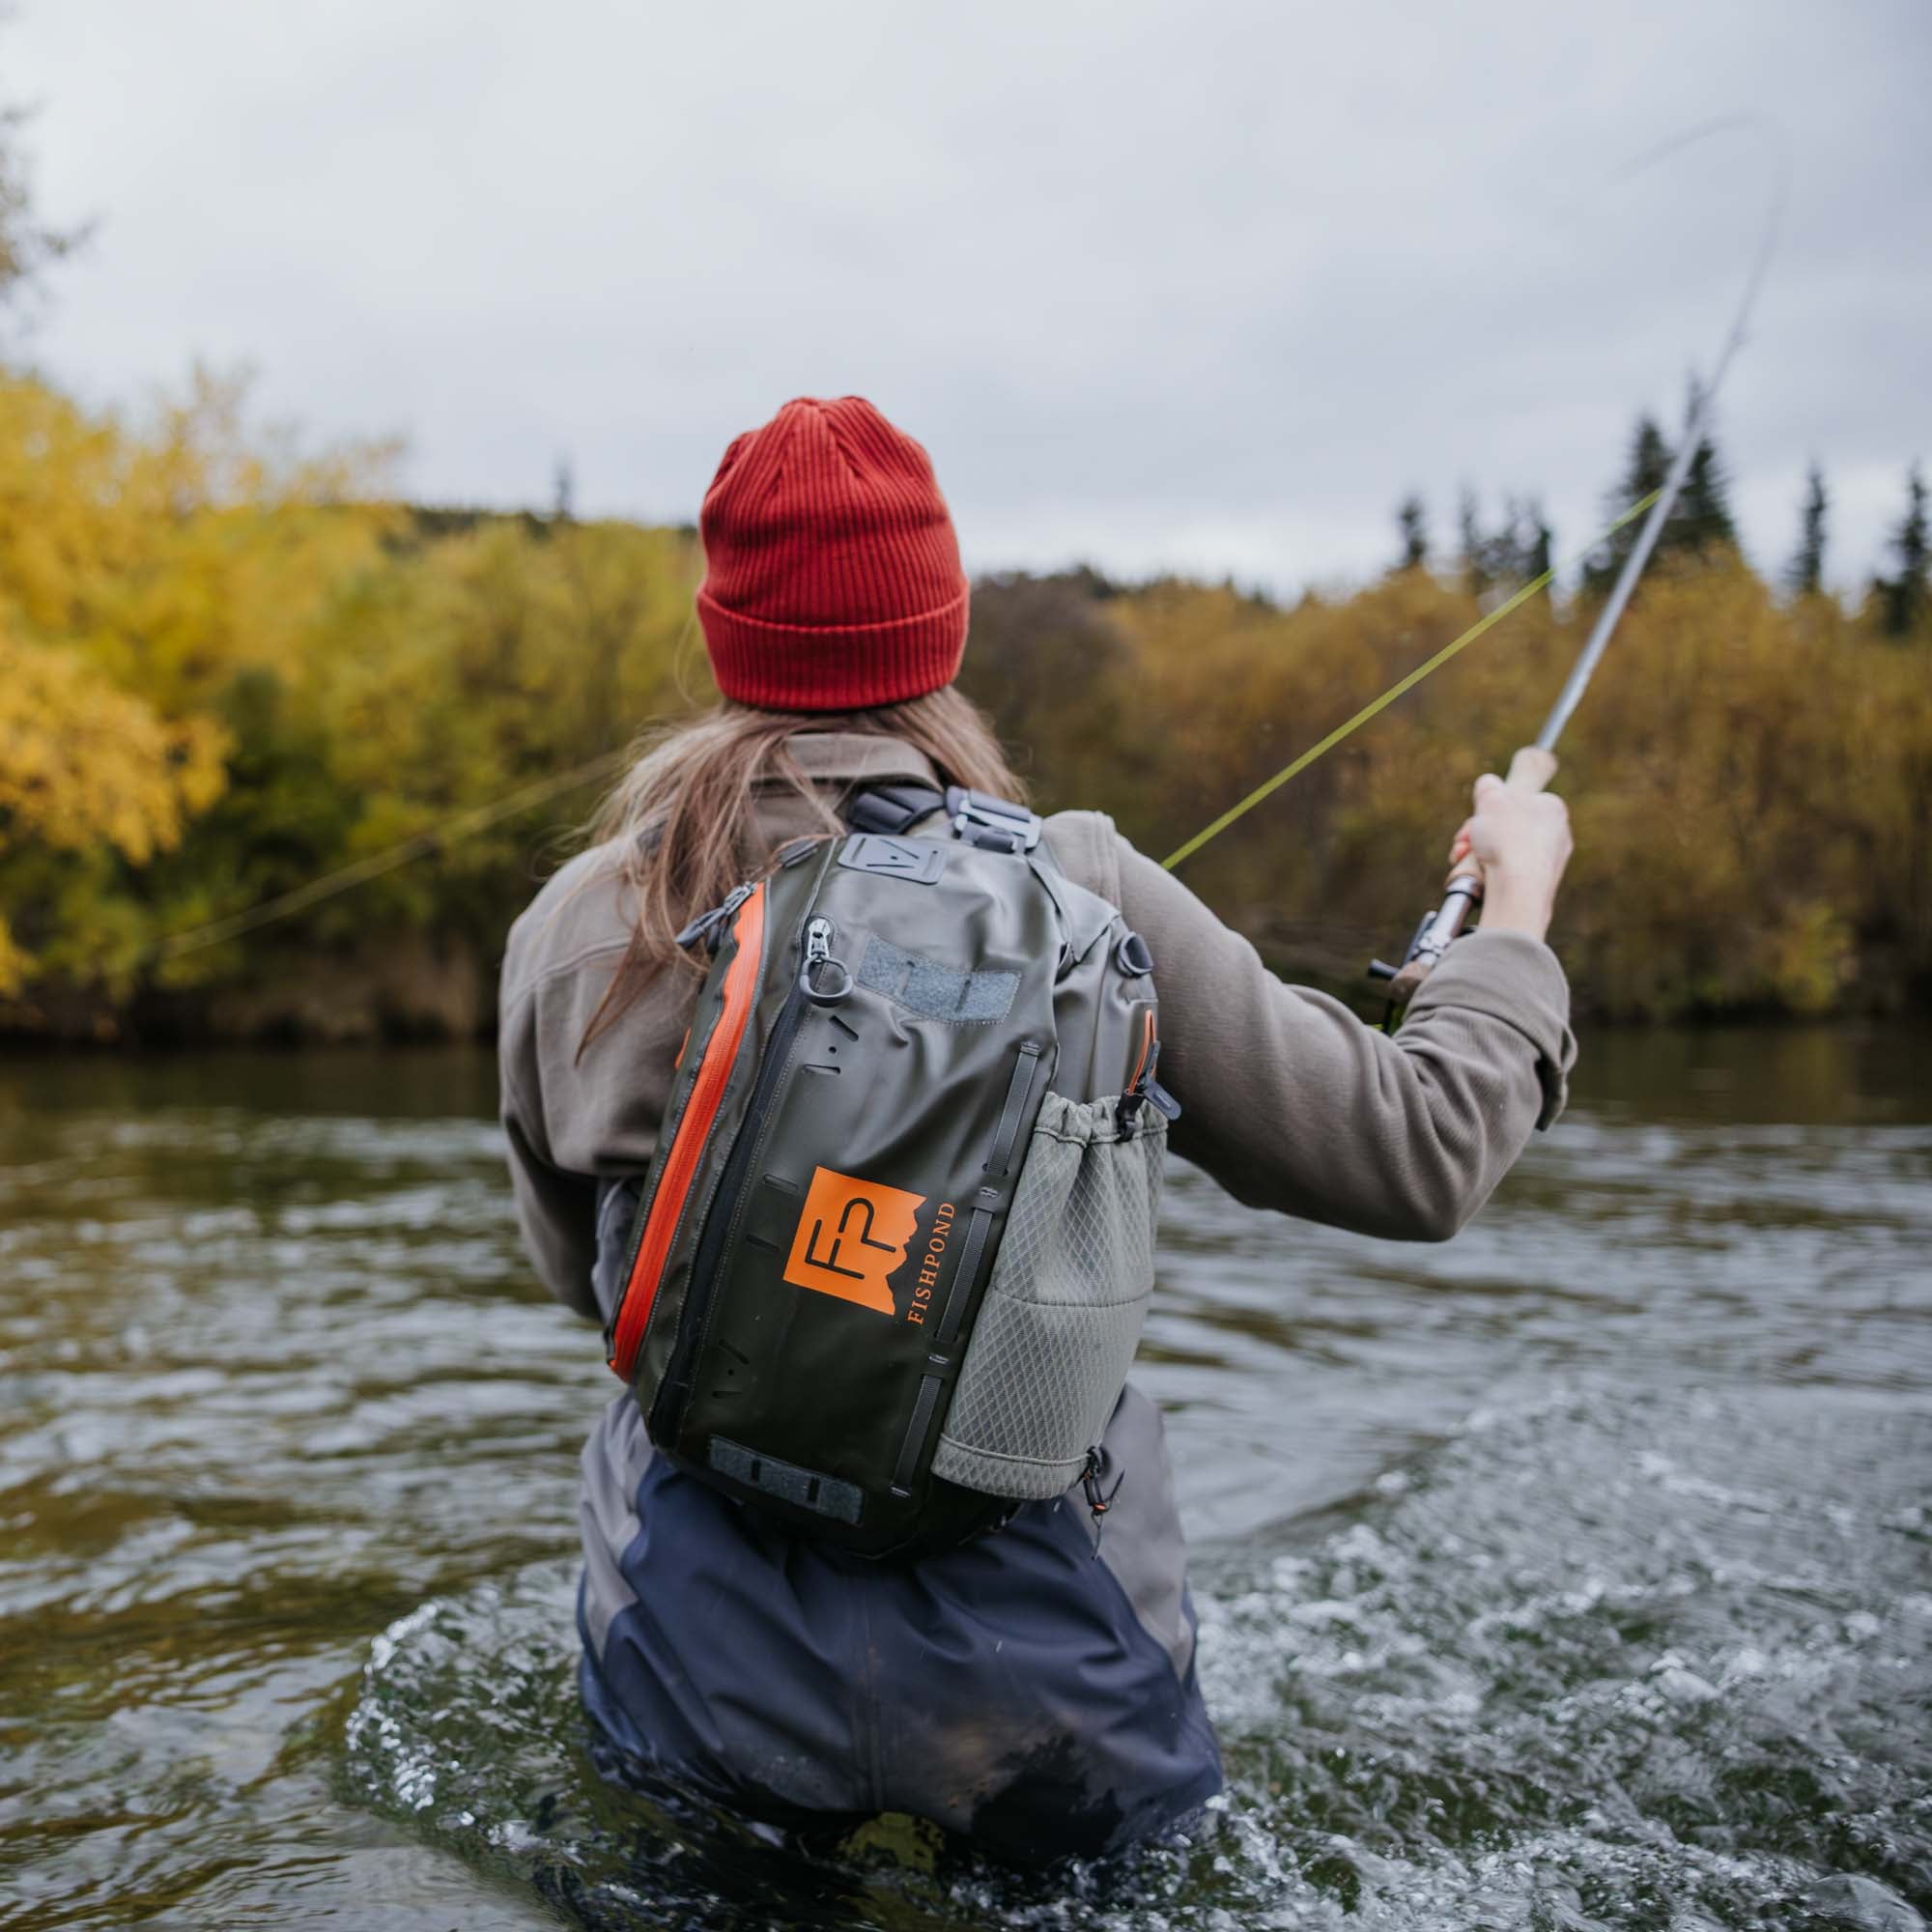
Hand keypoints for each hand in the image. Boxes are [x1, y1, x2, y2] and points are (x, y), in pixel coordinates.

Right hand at [1447, 772, 1571, 942]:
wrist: (1519, 889)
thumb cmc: (1507, 838)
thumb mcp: (1491, 796)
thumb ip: (1488, 785)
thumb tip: (1489, 786)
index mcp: (1552, 807)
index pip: (1513, 801)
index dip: (1486, 810)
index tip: (1474, 820)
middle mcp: (1557, 834)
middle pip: (1505, 828)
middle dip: (1478, 835)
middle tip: (1462, 844)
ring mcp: (1550, 862)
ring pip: (1503, 852)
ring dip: (1478, 854)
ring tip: (1463, 860)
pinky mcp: (1540, 886)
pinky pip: (1508, 874)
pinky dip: (1489, 874)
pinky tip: (1479, 878)